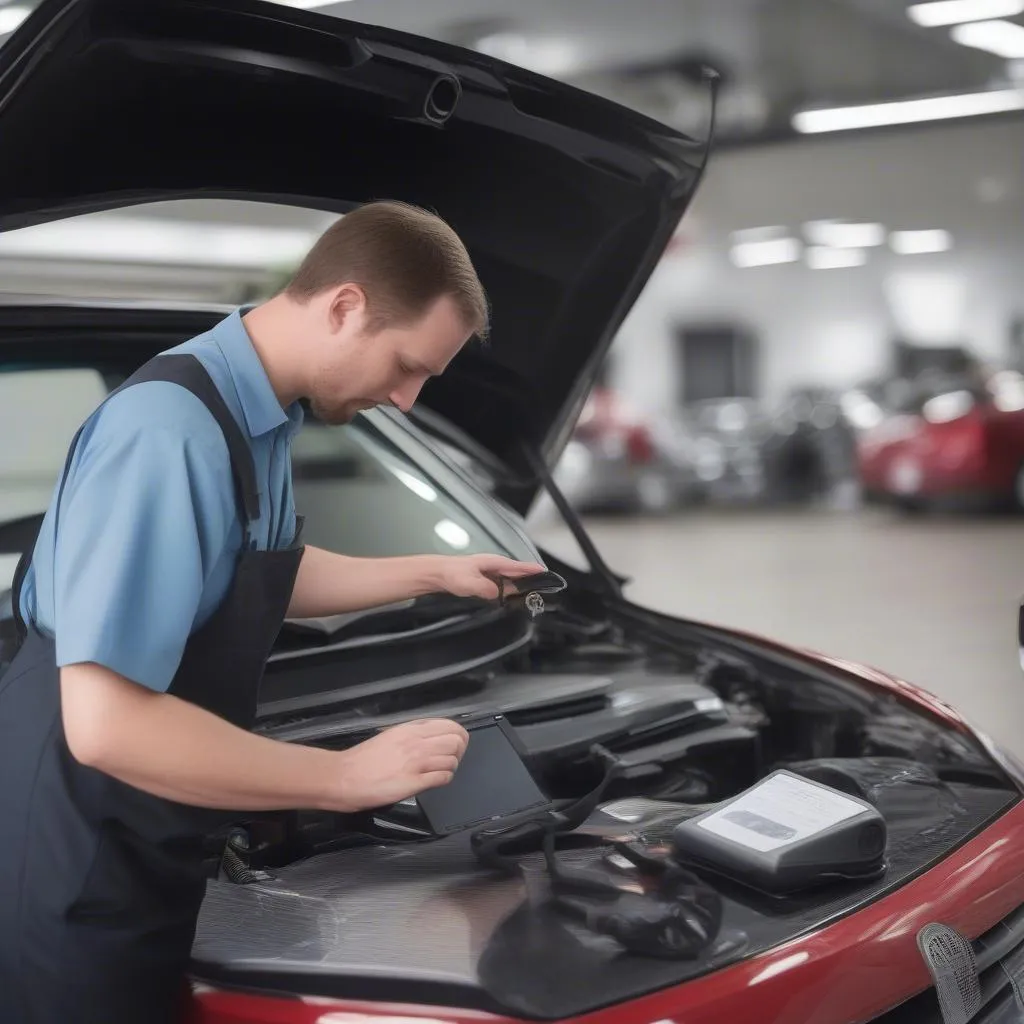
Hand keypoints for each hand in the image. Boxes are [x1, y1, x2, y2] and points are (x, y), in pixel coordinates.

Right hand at [329, 718, 469, 811]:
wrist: (344, 777)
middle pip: (457, 741)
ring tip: (439, 772)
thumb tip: (433, 738)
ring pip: (452, 760)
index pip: (450, 725)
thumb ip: (413, 734)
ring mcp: (416, 763)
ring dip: (450, 767)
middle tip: (449, 759)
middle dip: (459, 751)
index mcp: (410, 729)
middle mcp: (416, 743)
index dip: (458, 736)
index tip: (453, 745)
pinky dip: (444, 780)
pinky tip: (434, 781)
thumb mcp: (391, 736)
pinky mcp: (414, 783)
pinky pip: (443, 778)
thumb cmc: (363, 759)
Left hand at [434, 554, 545, 600]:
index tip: (546, 573)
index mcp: (494, 563)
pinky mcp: (484, 582)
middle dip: (530, 580)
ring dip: (519, 588)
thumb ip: (487, 589)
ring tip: (532, 597)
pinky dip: (508, 593)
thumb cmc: (452, 574)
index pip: (517, 567)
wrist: (435, 574)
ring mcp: (489, 574)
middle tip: (545, 589)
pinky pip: (501, 587)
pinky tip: (510, 600)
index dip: (532, 570)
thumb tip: (499, 595)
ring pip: (509, 582)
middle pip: (517, 574)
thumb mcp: (470, 583)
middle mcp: (494, 567)